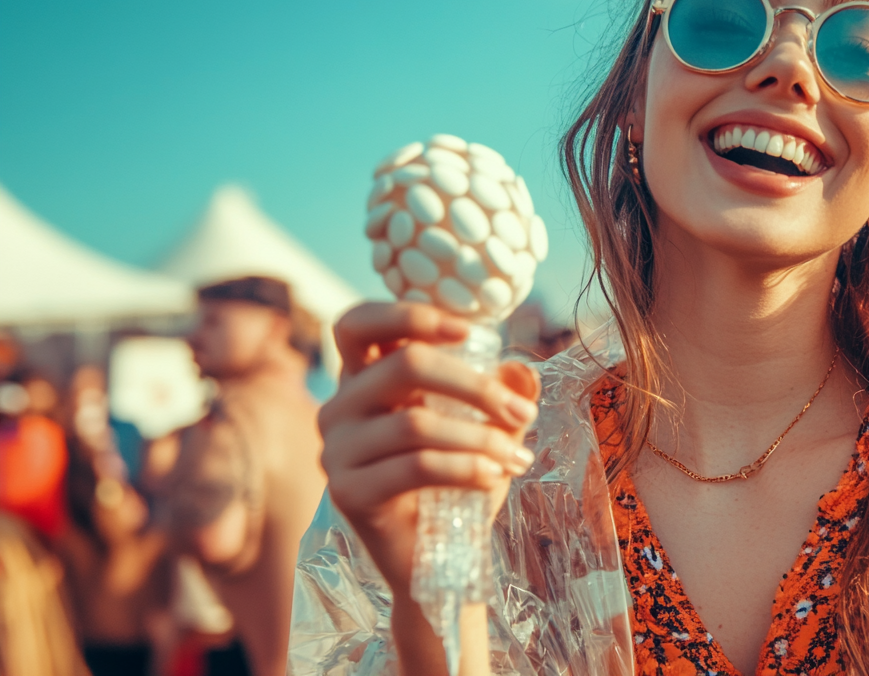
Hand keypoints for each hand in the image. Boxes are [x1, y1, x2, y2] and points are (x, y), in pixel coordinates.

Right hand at [318, 302, 539, 596]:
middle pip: (405, 366)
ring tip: (518, 458)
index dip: (408, 316)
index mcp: (365, 379)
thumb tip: (522, 370)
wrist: (437, 560)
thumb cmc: (456, 483)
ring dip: (481, 438)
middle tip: (522, 414)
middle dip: (476, 387)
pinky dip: (464, 468)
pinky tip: (494, 476)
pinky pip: (414, 467)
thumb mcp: (487, 430)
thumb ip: (503, 395)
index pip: (358, 324)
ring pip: (415, 423)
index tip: (468, 332)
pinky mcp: (348, 493)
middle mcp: (341, 407)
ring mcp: (337, 450)